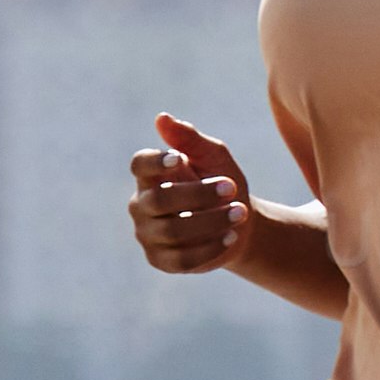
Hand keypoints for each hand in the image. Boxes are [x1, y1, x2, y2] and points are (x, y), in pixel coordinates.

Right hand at [127, 113, 264, 274]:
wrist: (240, 222)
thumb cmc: (222, 182)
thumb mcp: (214, 157)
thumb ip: (190, 139)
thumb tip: (162, 118)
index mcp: (150, 176)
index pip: (139, 165)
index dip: (155, 162)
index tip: (180, 159)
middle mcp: (142, 205)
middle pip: (158, 201)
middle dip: (198, 195)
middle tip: (231, 187)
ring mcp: (148, 235)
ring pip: (172, 232)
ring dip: (210, 221)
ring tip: (240, 213)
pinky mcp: (161, 260)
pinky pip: (180, 260)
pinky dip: (209, 249)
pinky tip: (231, 237)